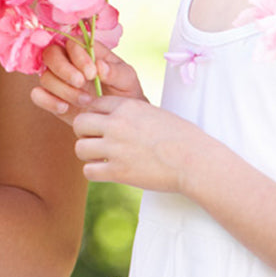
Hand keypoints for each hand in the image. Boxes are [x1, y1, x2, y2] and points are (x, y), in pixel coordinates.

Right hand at [30, 36, 146, 123]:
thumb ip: (116, 71)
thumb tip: (100, 66)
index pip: (72, 42)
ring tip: (86, 101)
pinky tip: (65, 108)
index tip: (92, 73)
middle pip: (50, 54)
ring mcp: (58, 80)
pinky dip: (47, 101)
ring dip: (63, 89)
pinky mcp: (52, 98)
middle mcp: (68, 61)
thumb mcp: (128, 80)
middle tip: (81, 83)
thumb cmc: (125, 93)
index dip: (78, 56)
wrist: (120, 119)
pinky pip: (37, 95)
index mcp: (86, 50)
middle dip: (64, 69)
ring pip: (45, 76)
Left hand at [72, 95, 205, 192]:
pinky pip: (88, 171)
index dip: (95, 115)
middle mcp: (117, 124)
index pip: (94, 104)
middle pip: (79, 123)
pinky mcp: (118, 171)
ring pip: (79, 148)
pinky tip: (107, 172)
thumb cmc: (182, 138)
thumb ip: (132, 114)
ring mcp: (115, 148)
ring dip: (88, 154)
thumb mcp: (155, 114)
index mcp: (127, 106)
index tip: (101, 125)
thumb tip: (117, 118)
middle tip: (95, 142)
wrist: (196, 161)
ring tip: (101, 158)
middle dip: (84, 133)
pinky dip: (95, 172)